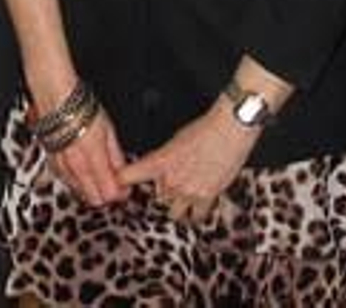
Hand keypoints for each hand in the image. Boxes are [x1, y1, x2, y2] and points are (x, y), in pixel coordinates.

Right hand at [44, 106, 128, 206]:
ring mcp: (62, 169)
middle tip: (114, 182)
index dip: (121, 192)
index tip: (125, 186)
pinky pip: (68, 183)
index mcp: (92, 159)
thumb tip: (123, 172)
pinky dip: (78, 181)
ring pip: (81, 194)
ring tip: (99, 172)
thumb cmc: (81, 109)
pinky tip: (83, 168)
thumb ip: (115, 155)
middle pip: (95, 200)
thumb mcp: (108, 129)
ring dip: (92, 189)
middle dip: (106, 195)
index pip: (109, 193)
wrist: (54, 99)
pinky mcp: (53, 166)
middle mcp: (75, 168)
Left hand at [117, 102, 258, 224]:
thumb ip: (164, 158)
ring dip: (177, 205)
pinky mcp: (207, 197)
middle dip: (163, 193)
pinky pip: (197, 216)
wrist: (229, 130)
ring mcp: (189, 191)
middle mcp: (172, 180)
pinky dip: (196, 214)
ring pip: (174, 212)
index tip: (116, 185)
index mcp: (160, 162)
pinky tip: (198, 207)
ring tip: (184, 198)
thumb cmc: (205, 129)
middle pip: (157, 197)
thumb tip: (160, 169)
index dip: (121, 181)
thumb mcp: (176, 139)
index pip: (129, 176)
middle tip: (172, 186)